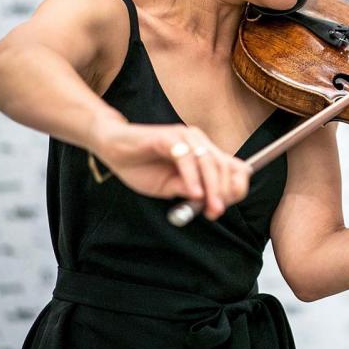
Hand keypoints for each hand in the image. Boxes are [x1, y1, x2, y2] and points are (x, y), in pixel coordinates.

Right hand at [88, 118, 252, 220]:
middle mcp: (199, 142)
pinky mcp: (169, 137)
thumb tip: (212, 203)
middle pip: (224, 166)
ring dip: (212, 188)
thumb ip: (190, 191)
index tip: (224, 207)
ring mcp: (185, 137)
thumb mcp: (170, 186)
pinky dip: (192, 178)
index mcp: (204, 152)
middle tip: (216, 211)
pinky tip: (193, 193)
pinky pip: (185, 158)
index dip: (236, 187)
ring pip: (208, 162)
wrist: (113, 149)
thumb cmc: (142, 167)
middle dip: (224, 192)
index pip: (234, 167)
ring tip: (210, 207)